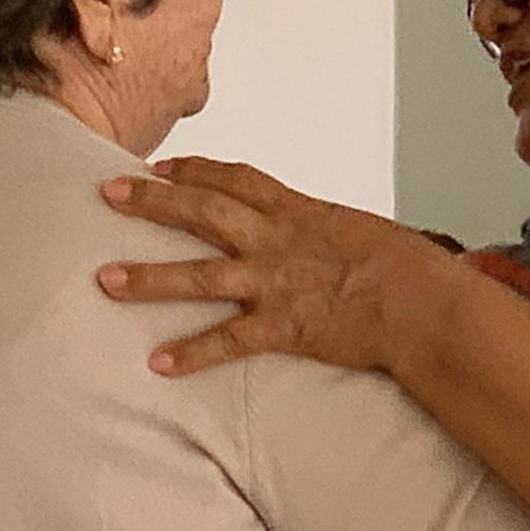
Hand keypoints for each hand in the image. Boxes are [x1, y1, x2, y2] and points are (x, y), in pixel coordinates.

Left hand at [93, 158, 452, 377]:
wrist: (424, 304)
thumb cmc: (403, 267)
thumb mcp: (354, 230)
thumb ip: (315, 231)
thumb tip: (304, 235)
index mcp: (296, 211)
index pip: (234, 180)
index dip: (193, 170)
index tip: (159, 167)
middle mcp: (275, 240)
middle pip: (201, 211)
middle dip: (151, 202)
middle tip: (107, 194)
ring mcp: (274, 283)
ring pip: (199, 274)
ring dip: (149, 278)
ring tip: (105, 280)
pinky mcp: (282, 326)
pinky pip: (228, 340)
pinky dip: (192, 352)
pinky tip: (158, 363)